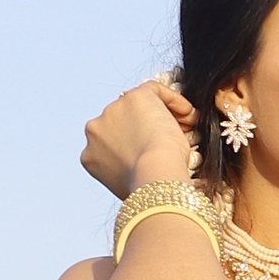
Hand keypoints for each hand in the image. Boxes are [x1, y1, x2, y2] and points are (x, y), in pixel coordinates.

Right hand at [83, 77, 201, 202]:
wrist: (155, 175)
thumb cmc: (150, 189)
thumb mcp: (130, 185)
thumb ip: (129, 169)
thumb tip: (146, 163)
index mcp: (90, 155)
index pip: (113, 142)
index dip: (137, 144)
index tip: (157, 152)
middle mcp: (95, 130)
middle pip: (123, 121)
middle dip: (147, 128)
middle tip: (176, 138)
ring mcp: (112, 110)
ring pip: (138, 106)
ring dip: (162, 114)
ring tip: (186, 129)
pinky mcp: (134, 97)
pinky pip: (154, 90)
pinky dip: (172, 99)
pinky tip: (188, 115)